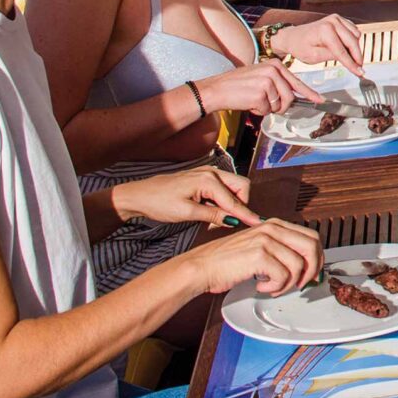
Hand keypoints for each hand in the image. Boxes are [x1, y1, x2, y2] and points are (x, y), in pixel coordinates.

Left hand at [112, 164, 257, 228]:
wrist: (139, 195)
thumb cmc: (158, 202)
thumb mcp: (186, 213)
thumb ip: (213, 215)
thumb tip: (234, 221)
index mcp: (208, 179)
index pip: (235, 200)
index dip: (246, 214)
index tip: (258, 224)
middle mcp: (211, 172)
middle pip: (241, 187)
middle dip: (240, 205)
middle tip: (230, 222)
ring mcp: (207, 174)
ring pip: (233, 187)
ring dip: (231, 204)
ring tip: (216, 220)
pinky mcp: (203, 178)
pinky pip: (223, 188)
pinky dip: (222, 201)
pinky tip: (211, 213)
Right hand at [177, 217, 325, 298]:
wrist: (201, 267)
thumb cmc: (226, 261)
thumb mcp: (259, 247)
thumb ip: (282, 251)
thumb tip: (309, 267)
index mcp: (275, 224)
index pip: (312, 237)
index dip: (317, 258)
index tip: (313, 274)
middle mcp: (272, 228)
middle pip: (312, 247)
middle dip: (311, 270)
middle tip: (300, 284)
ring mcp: (266, 240)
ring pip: (299, 266)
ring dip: (289, 284)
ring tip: (273, 287)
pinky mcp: (259, 255)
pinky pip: (283, 277)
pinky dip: (275, 288)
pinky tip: (261, 286)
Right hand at [197, 57, 321, 116]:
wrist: (216, 89)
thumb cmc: (238, 85)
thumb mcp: (261, 76)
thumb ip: (278, 83)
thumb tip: (293, 96)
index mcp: (275, 65)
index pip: (297, 82)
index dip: (310, 93)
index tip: (320, 100)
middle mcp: (273, 71)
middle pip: (290, 97)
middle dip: (280, 106)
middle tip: (266, 104)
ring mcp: (267, 82)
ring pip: (279, 105)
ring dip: (268, 108)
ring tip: (254, 100)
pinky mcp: (260, 94)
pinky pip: (267, 110)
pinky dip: (258, 111)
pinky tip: (248, 102)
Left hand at [265, 13, 365, 72]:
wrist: (293, 36)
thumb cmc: (300, 46)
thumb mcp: (313, 57)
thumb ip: (332, 57)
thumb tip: (348, 59)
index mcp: (325, 30)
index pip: (342, 51)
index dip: (352, 63)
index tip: (360, 72)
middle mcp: (333, 21)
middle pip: (353, 41)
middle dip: (357, 56)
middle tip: (359, 68)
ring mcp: (337, 19)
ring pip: (356, 35)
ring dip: (355, 48)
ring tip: (348, 58)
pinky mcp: (339, 19)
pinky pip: (353, 31)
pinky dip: (353, 41)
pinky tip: (346, 48)